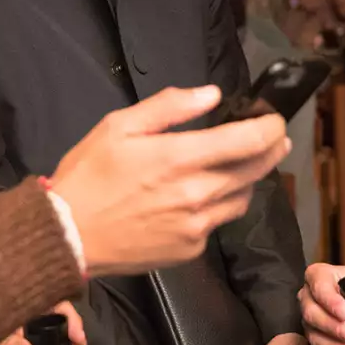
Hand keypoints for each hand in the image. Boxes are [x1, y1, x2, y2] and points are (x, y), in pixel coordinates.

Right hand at [52, 86, 290, 276]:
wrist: (68, 236)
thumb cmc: (89, 175)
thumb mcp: (119, 126)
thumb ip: (169, 107)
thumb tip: (213, 95)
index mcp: (180, 158)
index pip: (249, 141)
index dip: (271, 127)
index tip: (274, 119)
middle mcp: (197, 194)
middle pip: (256, 170)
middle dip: (271, 150)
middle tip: (275, 139)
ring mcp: (197, 225)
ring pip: (242, 198)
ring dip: (248, 179)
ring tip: (241, 165)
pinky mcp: (191, 249)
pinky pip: (219, 222)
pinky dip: (219, 206)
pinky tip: (203, 197)